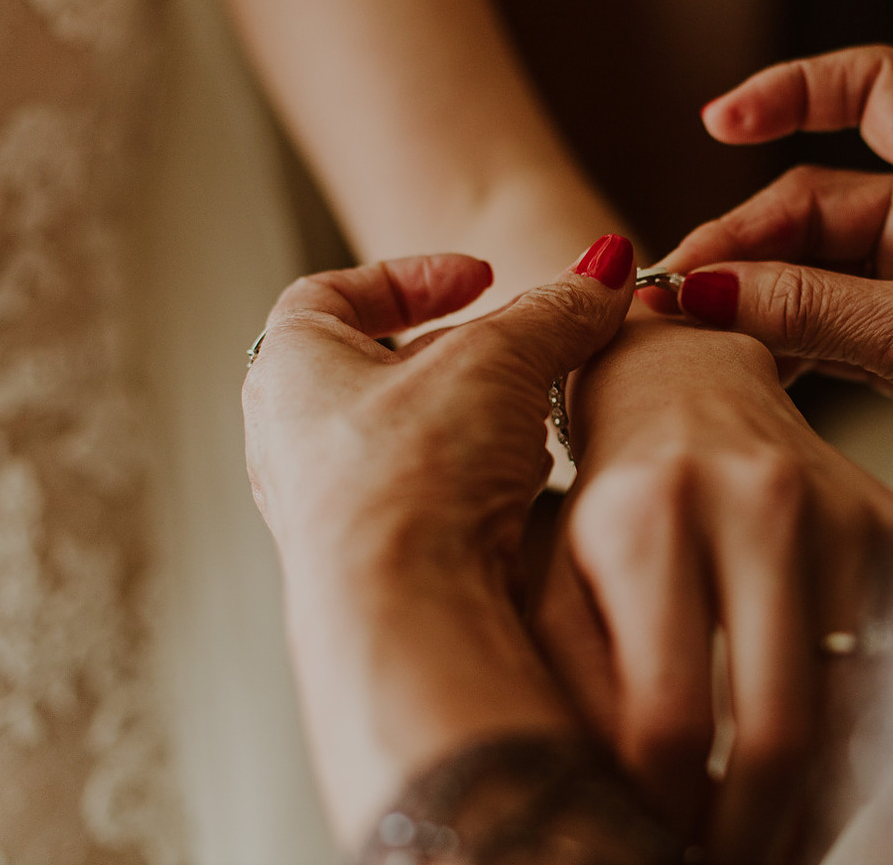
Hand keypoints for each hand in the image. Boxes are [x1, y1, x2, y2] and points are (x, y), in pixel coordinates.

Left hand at [241, 237, 634, 845]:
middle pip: (385, 368)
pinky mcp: (381, 562)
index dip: (412, 276)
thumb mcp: (499, 358)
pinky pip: (436, 500)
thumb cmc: (411, 480)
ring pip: (418, 439)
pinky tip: (526, 492)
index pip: (332, 293)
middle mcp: (296, 440)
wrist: (406, 617)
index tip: (482, 279)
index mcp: (291, 368)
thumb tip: (601, 277)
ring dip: (483, 423)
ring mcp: (334, 507)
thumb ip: (555, 309)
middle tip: (525, 352)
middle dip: (466, 356)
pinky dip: (484, 484)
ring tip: (532, 425)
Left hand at [531, 314, 892, 864]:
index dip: (667, 811)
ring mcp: (844, 510)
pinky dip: (864, 741)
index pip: (668, 717)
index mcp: (648, 518)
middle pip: (779, 727)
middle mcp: (757, 502)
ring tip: (773, 837)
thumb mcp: (555, 580)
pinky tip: (819, 764)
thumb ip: (574, 689)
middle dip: (754, 835)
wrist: (691, 388)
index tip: (659, 846)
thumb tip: (621, 811)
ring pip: (854, 712)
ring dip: (816, 806)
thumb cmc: (609, 501)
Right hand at [655, 45, 892, 449]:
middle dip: (742, 242)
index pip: (874, 86)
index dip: (793, 90)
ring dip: (752, 295)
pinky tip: (739, 366)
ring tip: (688, 334)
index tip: (718, 123)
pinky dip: (782, 337)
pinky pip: (827, 317)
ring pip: (812, 264)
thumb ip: (810, 309)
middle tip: (674, 292)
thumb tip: (701, 291)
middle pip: (816, 197)